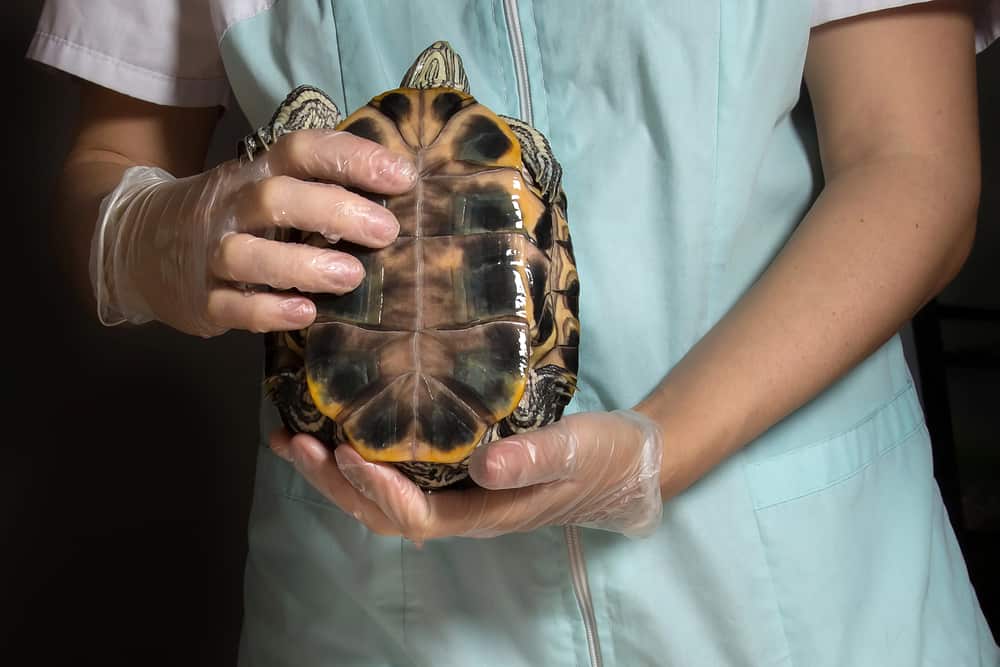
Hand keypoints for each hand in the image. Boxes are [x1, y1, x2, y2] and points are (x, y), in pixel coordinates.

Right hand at [92, 130, 416, 335]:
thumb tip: (401, 197)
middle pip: (277, 199)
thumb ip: (318, 189)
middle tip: (386, 231)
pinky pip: (231, 305)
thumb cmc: (232, 217)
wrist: (137, 242)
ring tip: (352, 276)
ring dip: (303, 265)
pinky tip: (305, 314)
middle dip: (335, 212)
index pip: (302, 151)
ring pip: (249, 254)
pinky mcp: (201, 299)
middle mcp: (233, 207)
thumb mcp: (264, 188)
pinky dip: (267, 311)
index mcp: (257, 174)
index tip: (402, 177)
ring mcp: (212, 254)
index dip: (352, 158)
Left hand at [271, 410, 663, 542]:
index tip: (347, 453)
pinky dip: (361, 453)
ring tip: (295, 436)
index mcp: (483, 513)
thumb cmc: (601, 457)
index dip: (377, 490)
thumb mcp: (575, 451)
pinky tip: (341, 423)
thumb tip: (484, 465)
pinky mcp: (456, 466)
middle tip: (295, 442)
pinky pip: (398, 470)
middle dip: (334, 483)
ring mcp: (455, 490)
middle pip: (381, 510)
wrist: (621, 459)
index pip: (416, 514)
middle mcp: (459, 507)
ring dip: (336, 471)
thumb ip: (535, 458)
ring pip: (382, 494)